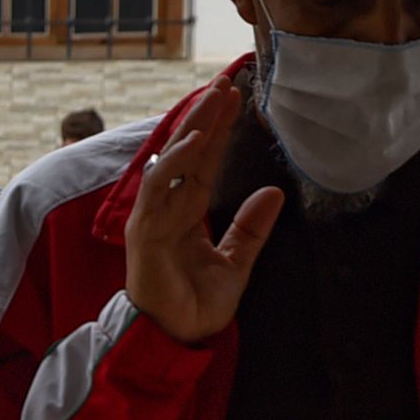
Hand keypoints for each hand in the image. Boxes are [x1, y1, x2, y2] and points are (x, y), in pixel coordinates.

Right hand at [123, 78, 283, 344]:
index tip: (236, 97)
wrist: (177, 338)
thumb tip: (273, 193)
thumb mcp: (237, 262)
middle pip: (187, 153)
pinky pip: (160, 189)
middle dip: (205, 117)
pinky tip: (195, 140)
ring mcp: (153, 218)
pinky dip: (176, 163)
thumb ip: (251, 229)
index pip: (204, 162)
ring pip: (172, 162)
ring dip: (192, 128)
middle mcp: (167, 208)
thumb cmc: (198, 305)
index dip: (219, 130)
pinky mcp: (145, 232)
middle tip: (226, 81)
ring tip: (214, 99)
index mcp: (186, 213)